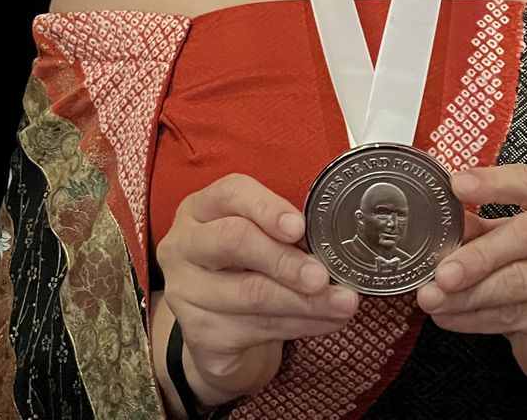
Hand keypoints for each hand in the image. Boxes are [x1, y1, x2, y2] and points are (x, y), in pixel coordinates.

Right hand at [154, 173, 360, 405]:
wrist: (219, 333)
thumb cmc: (246, 271)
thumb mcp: (260, 241)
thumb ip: (284, 235)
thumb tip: (332, 244)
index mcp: (201, 209)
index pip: (230, 193)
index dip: (267, 207)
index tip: (299, 226)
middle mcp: (184, 245)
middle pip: (233, 240)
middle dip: (285, 259)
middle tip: (322, 276)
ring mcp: (185, 292)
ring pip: (251, 292)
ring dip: (306, 300)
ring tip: (342, 303)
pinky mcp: (199, 333)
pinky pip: (257, 327)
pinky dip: (301, 324)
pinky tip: (327, 321)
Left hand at [412, 164, 526, 400]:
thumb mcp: (514, 241)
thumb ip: (482, 228)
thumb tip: (440, 224)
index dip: (493, 184)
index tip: (457, 186)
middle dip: (478, 255)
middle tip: (440, 272)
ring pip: (519, 282)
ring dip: (468, 294)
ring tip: (434, 299)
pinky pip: (519, 316)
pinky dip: (477, 319)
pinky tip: (451, 317)